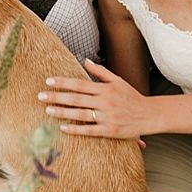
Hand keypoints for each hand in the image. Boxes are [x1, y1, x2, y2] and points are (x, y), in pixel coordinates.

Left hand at [38, 59, 157, 138]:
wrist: (150, 115)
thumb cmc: (131, 96)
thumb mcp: (118, 80)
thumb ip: (100, 71)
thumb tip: (85, 60)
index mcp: (105, 89)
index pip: (79, 84)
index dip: (63, 82)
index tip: (48, 81)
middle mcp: (104, 102)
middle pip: (76, 98)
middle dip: (57, 97)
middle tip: (40, 96)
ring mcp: (106, 117)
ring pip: (80, 114)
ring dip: (62, 112)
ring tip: (48, 110)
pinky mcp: (109, 130)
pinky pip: (89, 130)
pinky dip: (76, 129)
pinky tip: (63, 128)